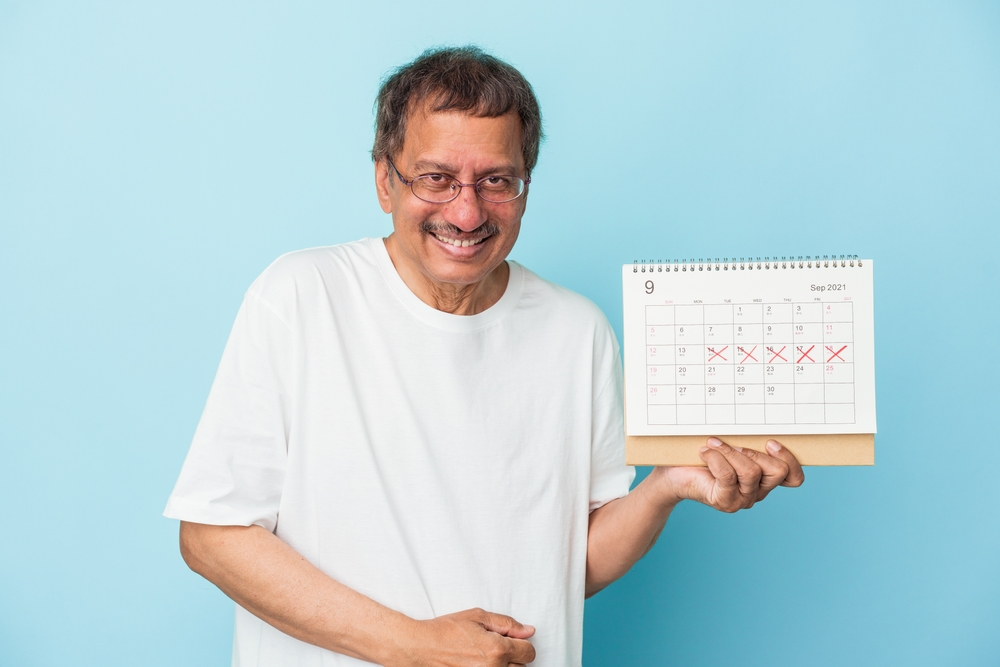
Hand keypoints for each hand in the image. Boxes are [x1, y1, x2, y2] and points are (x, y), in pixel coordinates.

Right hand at [390, 607, 535, 666]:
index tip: (512, 640)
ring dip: (503, 666)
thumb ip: (507, 624)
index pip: (529, 652)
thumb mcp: (478, 617)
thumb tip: (528, 631)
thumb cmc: (446, 630)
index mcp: (497, 650)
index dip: (522, 643)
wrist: (421, 647)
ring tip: (485, 657)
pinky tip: (479, 664)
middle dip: (513, 656)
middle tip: (494, 647)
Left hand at [653, 438, 804, 512]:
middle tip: (734, 444)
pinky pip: (728, 476)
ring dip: (731, 453)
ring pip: (751, 473)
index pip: (794, 478)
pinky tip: (705, 453)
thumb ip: (747, 438)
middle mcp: (757, 492)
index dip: (789, 459)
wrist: (674, 474)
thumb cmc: (703, 456)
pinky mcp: (725, 502)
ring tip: (713, 445)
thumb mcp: (730, 443)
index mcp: (764, 478)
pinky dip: (716, 459)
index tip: (771, 442)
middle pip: (778, 471)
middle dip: (755, 452)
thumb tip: (755, 418)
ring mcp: (742, 499)